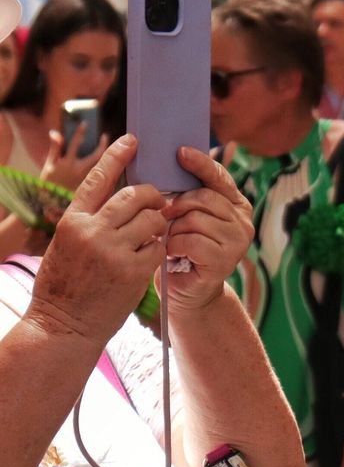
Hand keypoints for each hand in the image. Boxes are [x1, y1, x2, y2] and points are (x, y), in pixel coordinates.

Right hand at [28, 136, 166, 344]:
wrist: (63, 326)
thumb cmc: (64, 286)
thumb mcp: (66, 245)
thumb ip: (90, 221)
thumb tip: (119, 201)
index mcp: (72, 221)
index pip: (98, 179)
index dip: (118, 156)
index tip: (134, 140)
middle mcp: (92, 231)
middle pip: (135, 195)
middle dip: (152, 197)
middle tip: (157, 204)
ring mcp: (113, 251)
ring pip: (153, 220)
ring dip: (157, 225)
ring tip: (148, 237)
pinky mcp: (132, 271)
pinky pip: (158, 248)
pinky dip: (157, 250)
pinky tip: (146, 260)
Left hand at [159, 147, 255, 311]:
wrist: (188, 292)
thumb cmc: (182, 251)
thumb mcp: (186, 217)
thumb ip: (188, 195)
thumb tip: (172, 162)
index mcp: (237, 205)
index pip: (218, 176)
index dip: (199, 163)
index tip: (179, 152)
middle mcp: (243, 220)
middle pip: (202, 197)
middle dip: (177, 207)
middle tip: (166, 221)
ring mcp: (238, 241)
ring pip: (194, 219)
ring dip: (175, 231)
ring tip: (174, 242)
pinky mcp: (226, 259)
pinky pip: (191, 240)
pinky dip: (175, 246)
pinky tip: (175, 254)